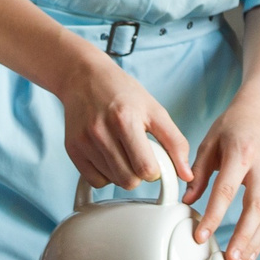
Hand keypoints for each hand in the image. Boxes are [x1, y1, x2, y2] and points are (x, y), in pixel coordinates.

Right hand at [60, 57, 191, 192]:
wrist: (84, 77)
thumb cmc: (122, 93)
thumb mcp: (155, 110)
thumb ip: (175, 143)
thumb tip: (187, 176)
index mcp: (125, 120)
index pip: (146, 169)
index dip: (155, 170)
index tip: (154, 160)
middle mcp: (100, 132)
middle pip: (129, 181)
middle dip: (139, 174)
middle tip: (138, 155)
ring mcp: (84, 141)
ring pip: (112, 182)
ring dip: (122, 173)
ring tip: (122, 150)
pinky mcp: (72, 149)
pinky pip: (94, 180)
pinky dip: (105, 174)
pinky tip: (108, 156)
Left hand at [187, 107, 259, 259]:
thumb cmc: (233, 126)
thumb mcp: (209, 143)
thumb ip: (198, 173)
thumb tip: (186, 201)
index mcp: (241, 154)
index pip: (226, 190)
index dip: (213, 215)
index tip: (200, 235)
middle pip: (255, 208)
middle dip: (242, 236)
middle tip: (229, 258)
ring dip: (253, 241)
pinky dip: (259, 236)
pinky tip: (248, 252)